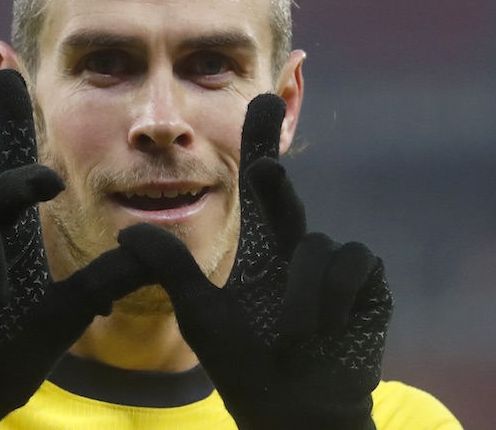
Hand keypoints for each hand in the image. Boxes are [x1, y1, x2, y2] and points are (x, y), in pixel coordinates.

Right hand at [0, 69, 146, 429]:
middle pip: (4, 178)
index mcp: (16, 231)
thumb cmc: (7, 350)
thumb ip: (107, 279)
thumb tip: (158, 247)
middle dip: (23, 174)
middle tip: (48, 183)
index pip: (19, 162)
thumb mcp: (67, 313)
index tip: (4, 59)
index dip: (11, 113)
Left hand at [118, 94, 392, 429]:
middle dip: (274, 180)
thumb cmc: (249, 365)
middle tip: (261, 163)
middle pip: (284, 199)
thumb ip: (173, 272)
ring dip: (300, 299)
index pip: (259, 190)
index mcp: (262, 250)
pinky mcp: (368, 282)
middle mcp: (297, 248)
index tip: (261, 98)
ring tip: (292, 341)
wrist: (295, 410)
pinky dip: (333, 301)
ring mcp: (335, 264)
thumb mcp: (203, 316)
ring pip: (316, 248)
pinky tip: (328, 332)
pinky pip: (351, 265)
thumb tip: (127, 234)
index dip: (261, 142)